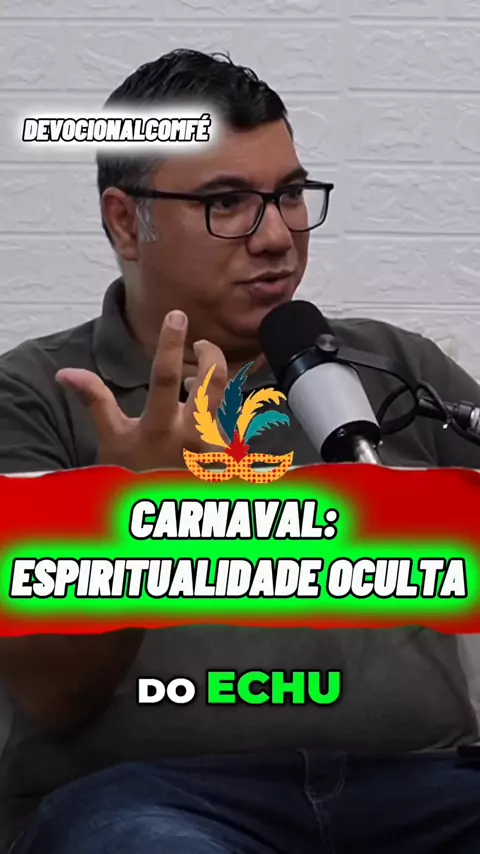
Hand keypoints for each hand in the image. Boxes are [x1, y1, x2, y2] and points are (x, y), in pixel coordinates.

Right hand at [56, 310, 227, 471]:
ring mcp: (215, 446)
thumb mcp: (111, 436)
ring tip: (194, 383)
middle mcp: (192, 437)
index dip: (170, 343)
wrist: (157, 507)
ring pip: (228, 397)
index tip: (176, 315)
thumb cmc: (132, 469)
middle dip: (211, 354)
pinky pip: (236, 417)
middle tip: (200, 346)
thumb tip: (66, 372)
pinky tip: (204, 409)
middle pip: (214, 381)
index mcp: (159, 428)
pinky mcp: (231, 453)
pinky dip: (221, 404)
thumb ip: (95, 400)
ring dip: (214, 381)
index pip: (164, 377)